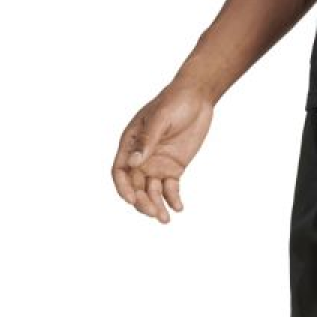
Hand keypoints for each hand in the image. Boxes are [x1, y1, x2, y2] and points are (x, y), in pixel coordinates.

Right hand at [111, 83, 214, 222]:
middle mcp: (141, 157)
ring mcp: (157, 164)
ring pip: (152, 191)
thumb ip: (148, 140)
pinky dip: (173, 199)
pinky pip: (170, 188)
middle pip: (136, 186)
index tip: (132, 200)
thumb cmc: (174, 102)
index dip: (123, 188)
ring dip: (156, 205)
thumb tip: (135, 162)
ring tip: (166, 219)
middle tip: (155, 213)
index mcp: (130, 143)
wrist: (197, 98)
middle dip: (142, 202)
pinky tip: (179, 207)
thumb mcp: (160, 119)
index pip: (120, 171)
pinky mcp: (173, 168)